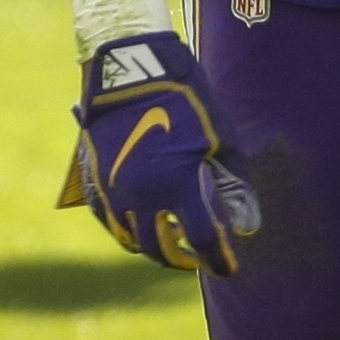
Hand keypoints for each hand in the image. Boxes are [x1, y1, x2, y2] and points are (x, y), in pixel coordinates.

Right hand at [61, 29, 258, 273]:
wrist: (130, 71)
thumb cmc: (185, 101)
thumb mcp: (222, 139)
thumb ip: (234, 187)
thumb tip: (244, 225)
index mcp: (178, 186)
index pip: (203, 240)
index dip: (219, 259)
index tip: (228, 268)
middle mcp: (143, 196)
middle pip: (163, 249)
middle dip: (184, 259)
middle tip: (198, 256)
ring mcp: (114, 191)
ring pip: (132, 240)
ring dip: (154, 248)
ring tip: (171, 240)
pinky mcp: (94, 181)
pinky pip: (110, 221)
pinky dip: (128, 231)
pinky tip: (142, 225)